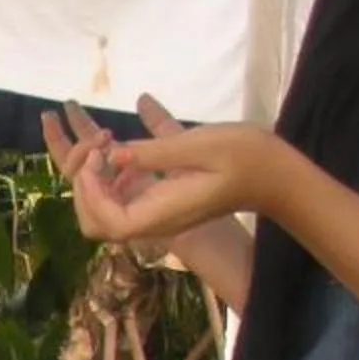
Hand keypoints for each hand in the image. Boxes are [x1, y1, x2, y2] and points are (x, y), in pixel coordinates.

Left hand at [44, 97, 287, 247]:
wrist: (275, 174)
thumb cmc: (246, 157)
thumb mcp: (201, 146)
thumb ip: (156, 152)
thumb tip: (114, 155)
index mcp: (159, 214)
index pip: (106, 221)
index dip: (90, 192)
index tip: (99, 156)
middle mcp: (152, 218)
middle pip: (96, 221)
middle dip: (83, 187)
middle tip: (96, 148)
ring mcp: (155, 209)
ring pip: (105, 206)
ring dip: (93, 176)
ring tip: (103, 138)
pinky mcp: (161, 197)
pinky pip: (123, 190)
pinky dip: (110, 171)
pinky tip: (117, 141)